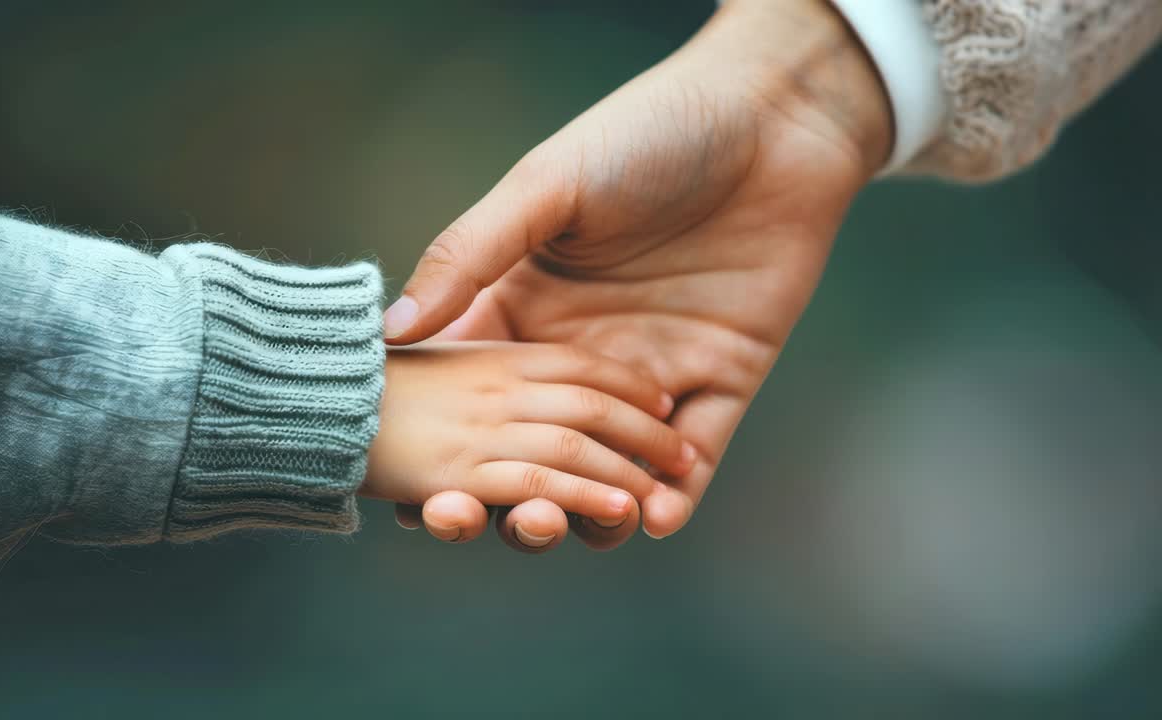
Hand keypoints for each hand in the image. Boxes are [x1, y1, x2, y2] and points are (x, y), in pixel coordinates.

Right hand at [388, 0, 893, 547]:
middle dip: (509, 503)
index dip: (443, 457)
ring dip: (588, 514)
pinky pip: (697, 456)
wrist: (771, 117)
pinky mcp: (723, 378)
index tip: (423, 502)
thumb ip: (470, 255)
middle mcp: (582, 353)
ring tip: (564, 525)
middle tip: (497, 521)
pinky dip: (675, 498)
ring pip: (612, 471)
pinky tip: (654, 517)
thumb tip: (391, 327)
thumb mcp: (544, 187)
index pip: (474, 400)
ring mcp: (653, 372)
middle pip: (537, 454)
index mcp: (527, 310)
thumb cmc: (645, 135)